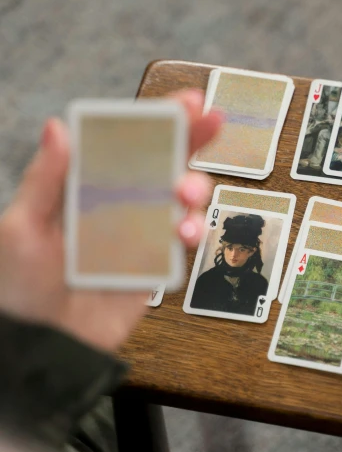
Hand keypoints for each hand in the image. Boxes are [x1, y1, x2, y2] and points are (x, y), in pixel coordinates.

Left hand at [0, 89, 220, 352]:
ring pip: (182, 200)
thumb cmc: (21, 288)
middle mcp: (117, 206)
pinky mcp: (155, 266)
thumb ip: (45, 179)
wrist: (44, 347)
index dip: (157, 121)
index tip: (187, 103)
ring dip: (195, 187)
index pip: (125, 145)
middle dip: (191, 139)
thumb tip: (58, 128)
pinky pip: (184, 243)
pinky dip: (194, 231)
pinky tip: (186, 232)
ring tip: (186, 194)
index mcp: (85, 189)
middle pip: (164, 163)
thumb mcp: (21, 229)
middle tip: (211, 123)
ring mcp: (140, 236)